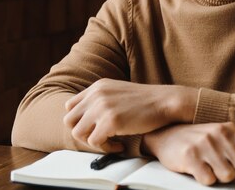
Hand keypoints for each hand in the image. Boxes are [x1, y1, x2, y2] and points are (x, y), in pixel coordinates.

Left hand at [63, 79, 196, 151]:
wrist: (165, 101)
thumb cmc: (146, 101)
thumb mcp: (118, 92)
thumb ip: (102, 100)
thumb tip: (87, 119)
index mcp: (97, 86)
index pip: (70, 106)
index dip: (79, 120)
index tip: (94, 127)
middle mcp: (96, 94)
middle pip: (69, 120)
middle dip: (82, 132)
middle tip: (100, 137)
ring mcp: (102, 107)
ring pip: (78, 133)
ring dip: (92, 142)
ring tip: (110, 142)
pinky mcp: (110, 121)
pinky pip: (94, 142)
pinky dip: (106, 149)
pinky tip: (120, 145)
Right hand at [142, 122, 234, 186]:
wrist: (165, 136)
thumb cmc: (199, 142)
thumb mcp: (223, 144)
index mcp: (230, 129)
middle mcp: (219, 133)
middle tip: (222, 172)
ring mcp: (205, 144)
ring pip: (228, 176)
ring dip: (220, 179)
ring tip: (210, 171)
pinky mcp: (190, 156)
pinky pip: (209, 180)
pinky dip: (205, 180)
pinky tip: (199, 171)